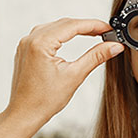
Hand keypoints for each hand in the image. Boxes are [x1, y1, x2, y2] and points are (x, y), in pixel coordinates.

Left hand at [0, 17, 122, 137]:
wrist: (24, 114)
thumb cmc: (44, 101)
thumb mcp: (75, 76)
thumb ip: (96, 57)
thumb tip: (113, 46)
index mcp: (41, 43)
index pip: (73, 25)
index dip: (94, 25)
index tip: (108, 29)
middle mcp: (30, 39)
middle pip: (64, 23)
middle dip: (86, 26)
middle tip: (105, 33)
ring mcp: (25, 44)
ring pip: (55, 27)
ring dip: (73, 29)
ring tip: (92, 34)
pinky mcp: (25, 50)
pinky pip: (45, 34)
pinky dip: (61, 35)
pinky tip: (71, 39)